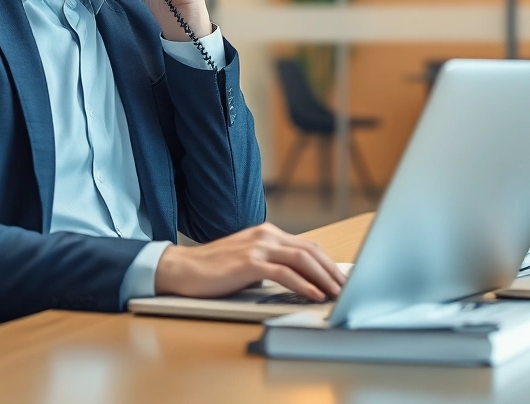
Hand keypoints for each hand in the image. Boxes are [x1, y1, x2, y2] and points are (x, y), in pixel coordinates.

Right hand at [155, 223, 347, 300]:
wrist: (182, 268)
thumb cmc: (214, 269)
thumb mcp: (248, 261)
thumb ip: (271, 264)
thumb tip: (298, 281)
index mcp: (268, 233)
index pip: (308, 246)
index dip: (328, 263)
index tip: (341, 279)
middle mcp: (267, 235)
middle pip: (311, 250)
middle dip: (332, 271)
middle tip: (347, 288)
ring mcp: (258, 247)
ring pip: (303, 259)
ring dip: (324, 278)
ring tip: (337, 293)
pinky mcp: (249, 263)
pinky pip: (285, 274)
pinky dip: (304, 285)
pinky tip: (314, 295)